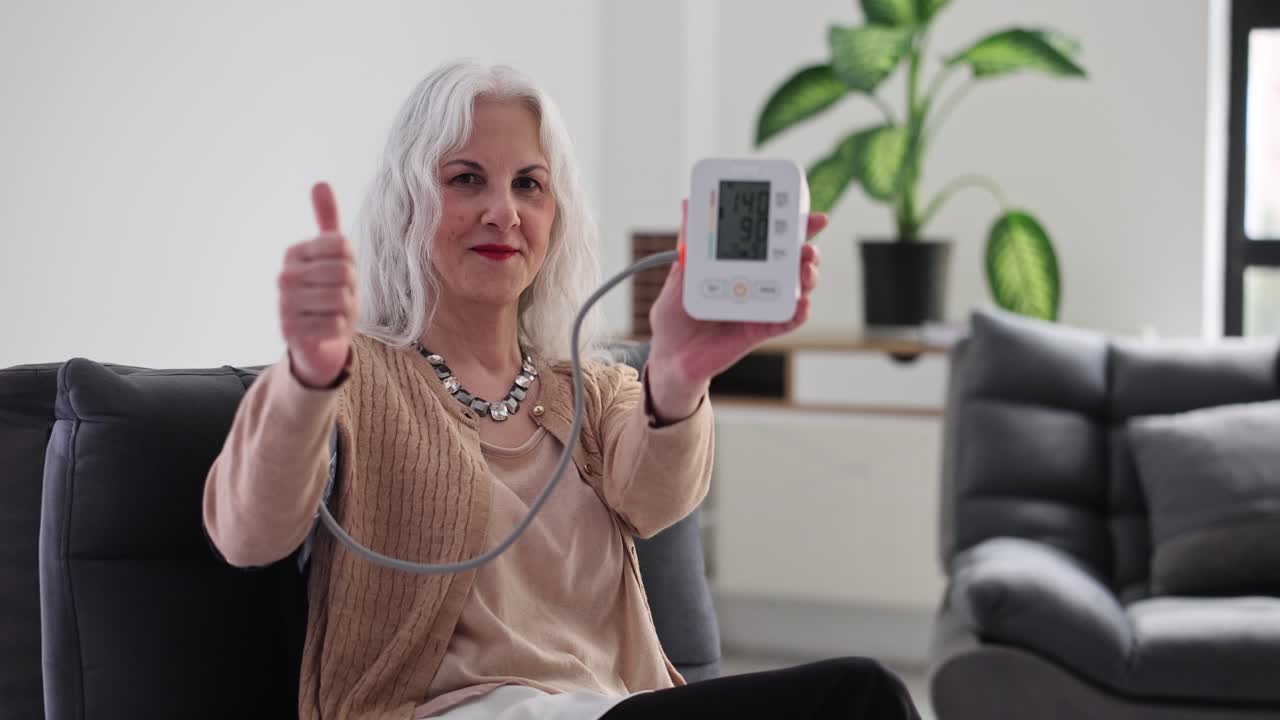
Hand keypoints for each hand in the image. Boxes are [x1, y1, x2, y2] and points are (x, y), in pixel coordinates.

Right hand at [279, 182, 357, 388]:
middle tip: (339, 298)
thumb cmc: (329, 292)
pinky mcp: (289, 332)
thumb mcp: (333, 255)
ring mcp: (283, 304)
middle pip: (344, 273)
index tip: (341, 275)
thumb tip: (320, 182)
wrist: (318, 339)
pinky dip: (340, 330)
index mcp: (294, 252)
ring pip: (342, 300)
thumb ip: (327, 220)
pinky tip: (327, 331)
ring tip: (333, 314)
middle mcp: (284, 276)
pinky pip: (336, 326)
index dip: (352, 263)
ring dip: (347, 311)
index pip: (342, 245)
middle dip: (351, 289)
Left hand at [646, 200, 826, 417]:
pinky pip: (786, 321)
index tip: (802, 210)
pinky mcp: (760, 330)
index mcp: (739, 264)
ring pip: (796, 288)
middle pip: (792, 262)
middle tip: (807, 246)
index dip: (790, 225)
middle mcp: (755, 283)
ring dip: (806, 277)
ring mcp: (760, 306)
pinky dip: (797, 312)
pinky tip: (801, 303)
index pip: (770, 239)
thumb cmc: (675, 317)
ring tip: (805, 269)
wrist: (670, 356)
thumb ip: (688, 246)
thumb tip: (688, 207)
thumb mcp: (678, 276)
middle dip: (807, 249)